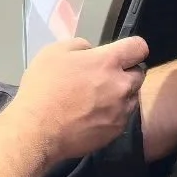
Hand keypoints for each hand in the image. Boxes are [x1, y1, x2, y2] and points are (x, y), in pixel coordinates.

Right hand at [12, 36, 147, 159]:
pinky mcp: (116, 131)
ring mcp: (121, 110)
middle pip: (139, 73)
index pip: (139, 47)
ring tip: (98, 100)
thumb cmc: (43, 88)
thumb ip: (80, 46)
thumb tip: (91, 51)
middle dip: (126, 72)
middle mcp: (121, 85)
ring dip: (122, 95)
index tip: (120, 54)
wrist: (37, 130)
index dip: (131, 48)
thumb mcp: (54, 52)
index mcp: (108, 62)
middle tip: (104, 78)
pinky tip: (93, 117)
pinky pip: (123, 117)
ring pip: (132, 97)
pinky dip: (113, 115)